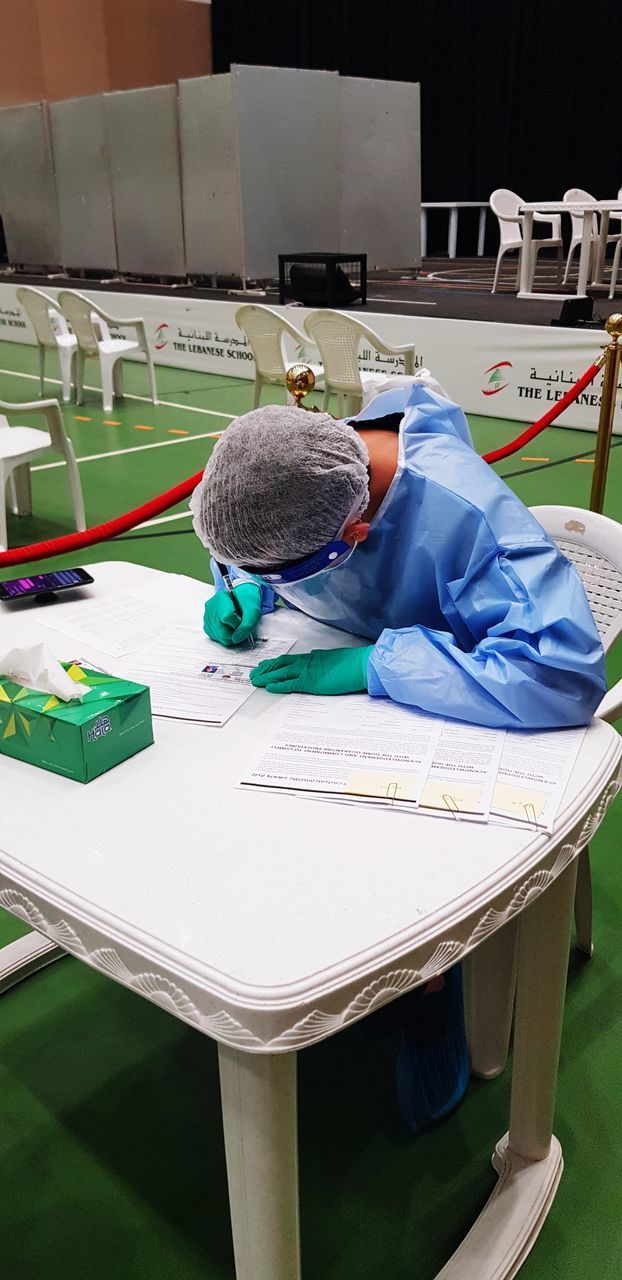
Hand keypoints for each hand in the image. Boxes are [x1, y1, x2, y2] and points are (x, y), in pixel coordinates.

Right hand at [203, 583, 261, 646]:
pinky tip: (230, 628)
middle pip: (222, 630)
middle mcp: (211, 606)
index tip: (242, 620)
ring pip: (219, 636)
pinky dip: (226, 637)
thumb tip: (236, 639)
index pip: (227, 617)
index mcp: (222, 597)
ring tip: (236, 626)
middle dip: (235, 633)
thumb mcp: (253, 611)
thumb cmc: (248, 602)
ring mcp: (207, 616)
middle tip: (241, 625)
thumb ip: (247, 625)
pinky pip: (216, 638)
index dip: (238, 623)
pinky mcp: (207, 625)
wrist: (243, 599)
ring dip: (232, 636)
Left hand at [250, 646, 372, 694]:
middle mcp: (307, 662)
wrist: (362, 665)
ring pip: (281, 673)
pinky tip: (269, 687)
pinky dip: (278, 685)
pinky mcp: (311, 682)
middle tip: (255, 673)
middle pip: (281, 664)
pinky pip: (290, 684)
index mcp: (314, 656)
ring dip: (267, 676)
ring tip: (256, 680)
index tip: (266, 665)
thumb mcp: (336, 660)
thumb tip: (320, 664)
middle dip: (266, 669)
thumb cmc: (354, 664)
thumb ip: (325, 662)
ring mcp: (308, 671)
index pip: (289, 659)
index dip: (275, 663)